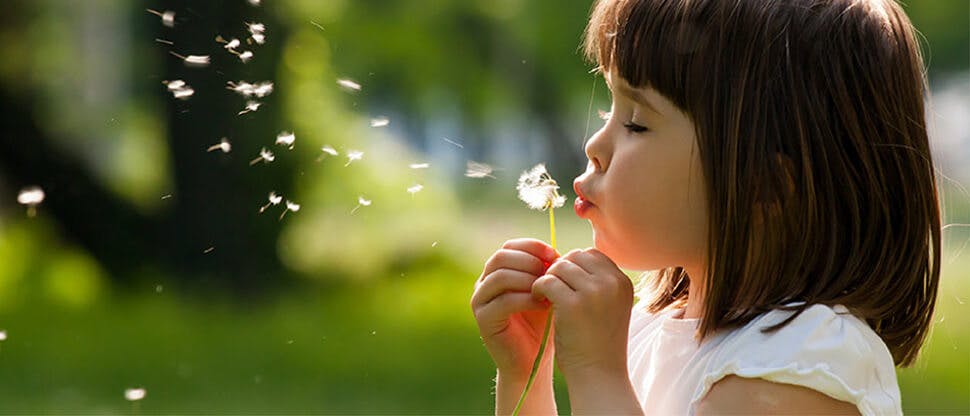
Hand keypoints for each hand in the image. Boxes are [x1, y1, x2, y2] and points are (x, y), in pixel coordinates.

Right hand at [471, 238, 559, 377]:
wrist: (531, 361)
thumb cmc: (541, 325)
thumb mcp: (545, 292)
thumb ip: (545, 272)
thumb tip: (555, 252)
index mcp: (497, 272)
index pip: (509, 246)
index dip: (532, 246)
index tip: (555, 254)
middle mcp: (483, 283)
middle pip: (501, 257)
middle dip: (530, 261)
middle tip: (551, 272)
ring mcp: (480, 301)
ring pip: (500, 276)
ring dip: (528, 279)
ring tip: (548, 290)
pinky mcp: (483, 320)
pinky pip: (503, 301)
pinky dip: (527, 300)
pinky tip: (544, 306)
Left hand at [532, 248, 633, 378]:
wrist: (598, 375)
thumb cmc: (598, 343)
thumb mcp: (607, 307)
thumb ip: (595, 283)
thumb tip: (565, 260)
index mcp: (623, 282)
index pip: (592, 254)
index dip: (573, 266)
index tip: (564, 283)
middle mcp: (612, 283)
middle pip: (575, 256)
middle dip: (559, 270)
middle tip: (551, 289)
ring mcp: (594, 292)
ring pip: (559, 266)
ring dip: (548, 279)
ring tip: (545, 296)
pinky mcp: (573, 304)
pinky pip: (547, 281)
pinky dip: (538, 288)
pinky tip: (539, 301)